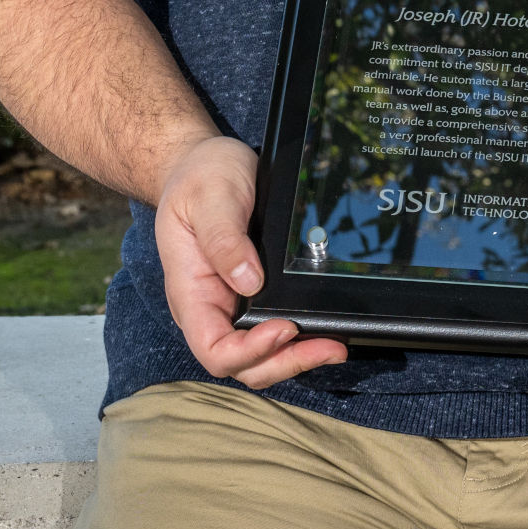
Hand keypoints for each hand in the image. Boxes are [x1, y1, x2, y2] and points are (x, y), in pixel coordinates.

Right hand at [154, 134, 347, 388]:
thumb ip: (224, 239)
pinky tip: (327, 329)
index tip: (285, 326)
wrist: (201, 164)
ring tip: (336, 345)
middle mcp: (210, 308)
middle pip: (243, 364)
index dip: (249, 351)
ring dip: (299, 357)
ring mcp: (231, 305)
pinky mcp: (254, 296)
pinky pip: (275, 331)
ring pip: (263, 356)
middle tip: (330, 346)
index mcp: (191, 293)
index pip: (213, 349)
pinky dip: (302, 338)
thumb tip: (249, 280)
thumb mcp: (209, 197)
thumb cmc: (199, 178)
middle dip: (286, 362)